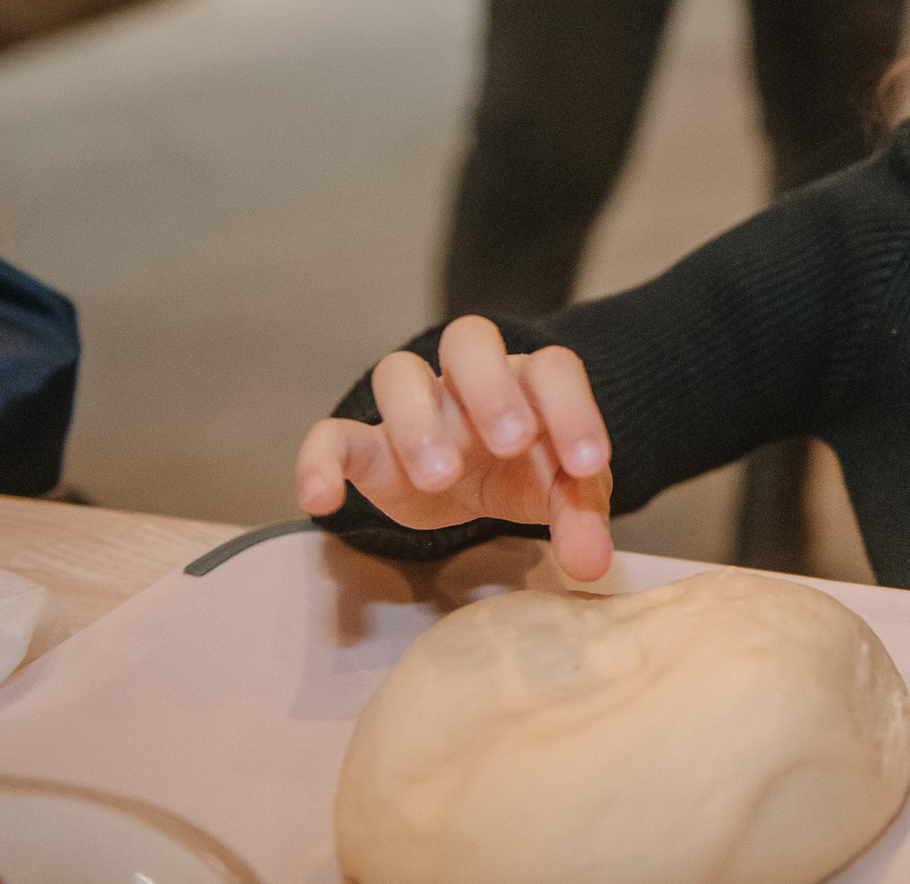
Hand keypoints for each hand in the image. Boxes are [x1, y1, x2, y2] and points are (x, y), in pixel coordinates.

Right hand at [294, 315, 616, 581]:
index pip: (553, 369)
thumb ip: (580, 520)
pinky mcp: (370, 446)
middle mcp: (471, 379)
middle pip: (470, 341)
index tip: (586, 465)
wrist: (486, 479)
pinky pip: (332, 435)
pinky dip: (319, 460)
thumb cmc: (531, 469)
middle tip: (511, 443)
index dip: (573, 410)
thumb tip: (591, 567)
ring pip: (400, 375)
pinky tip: (321, 499)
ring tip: (440, 476)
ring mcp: (418, 406)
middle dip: (491, 390)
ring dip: (418, 421)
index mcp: (530, 381)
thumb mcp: (567, 495)